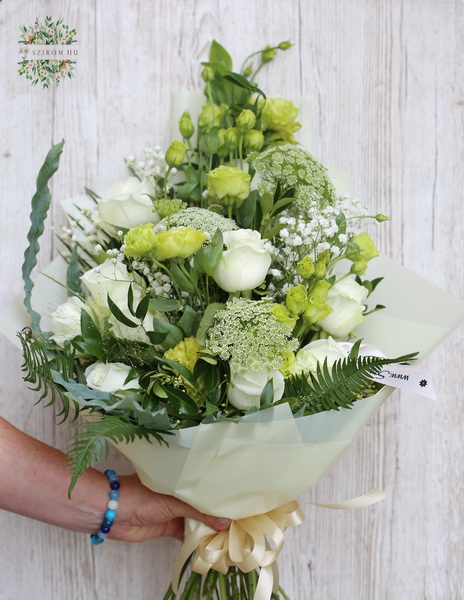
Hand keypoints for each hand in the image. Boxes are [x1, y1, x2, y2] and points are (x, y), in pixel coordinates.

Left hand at [108, 473, 229, 541]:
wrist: (113, 512)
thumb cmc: (142, 496)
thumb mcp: (175, 501)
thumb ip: (200, 512)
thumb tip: (226, 522)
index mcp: (182, 478)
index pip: (207, 485)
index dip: (222, 494)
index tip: (240, 501)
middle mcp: (180, 493)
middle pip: (204, 503)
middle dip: (218, 512)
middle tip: (239, 520)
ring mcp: (174, 510)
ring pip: (197, 519)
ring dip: (208, 526)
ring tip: (229, 532)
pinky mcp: (168, 526)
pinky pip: (187, 532)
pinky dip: (197, 538)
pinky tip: (211, 542)